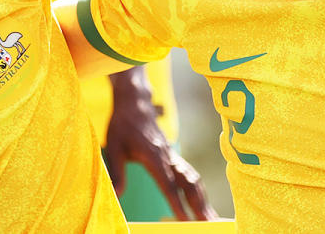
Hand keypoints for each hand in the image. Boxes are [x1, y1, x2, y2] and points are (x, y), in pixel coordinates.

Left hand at [105, 66, 216, 220]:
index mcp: (154, 155)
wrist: (135, 103)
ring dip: (203, 199)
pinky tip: (203, 203)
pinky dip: (198, 190)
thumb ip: (117, 172)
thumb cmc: (122, 124)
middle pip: (188, 184)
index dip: (177, 203)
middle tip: (210, 224)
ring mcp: (172, 156)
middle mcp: (168, 157)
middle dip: (199, 205)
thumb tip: (116, 195)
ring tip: (211, 219)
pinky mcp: (173, 157)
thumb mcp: (113, 147)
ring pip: (193, 179)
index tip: (185, 220)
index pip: (168, 184)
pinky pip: (190, 175)